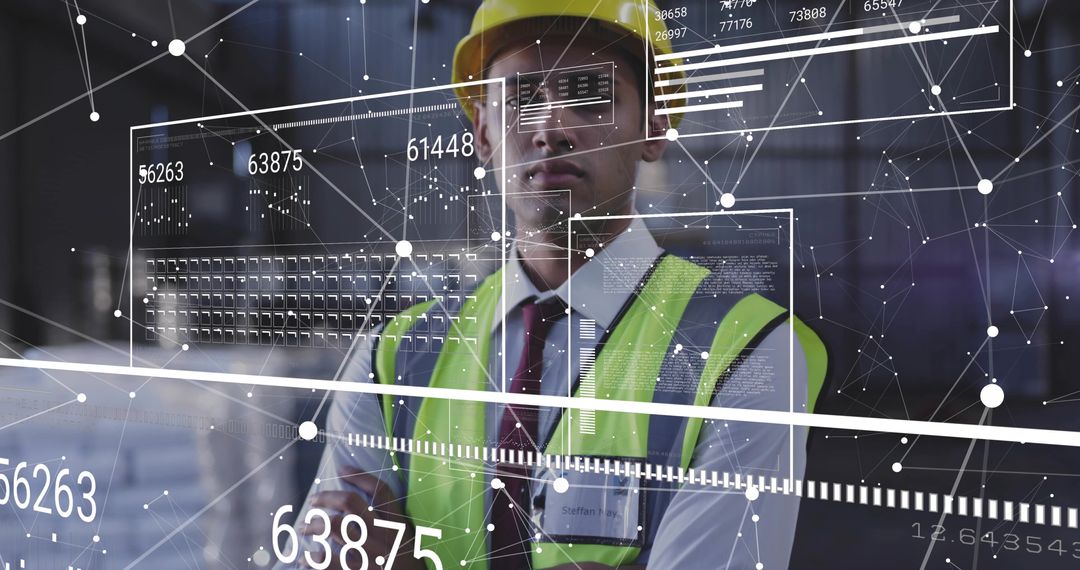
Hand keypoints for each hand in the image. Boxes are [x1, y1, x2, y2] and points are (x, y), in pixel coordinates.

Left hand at [298, 468, 423, 569]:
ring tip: (304, 527)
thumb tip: (361, 510)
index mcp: (397, 524)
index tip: (342, 469)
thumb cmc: (409, 565)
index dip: (360, 476)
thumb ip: (390, 525)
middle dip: (327, 497)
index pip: (380, 490)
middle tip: (314, 500)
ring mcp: (371, 554)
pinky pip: (330, 562)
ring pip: (335, 526)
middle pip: (350, 503)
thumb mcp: (407, 541)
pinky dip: (313, 558)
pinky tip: (305, 558)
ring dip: (314, 525)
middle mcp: (383, 534)